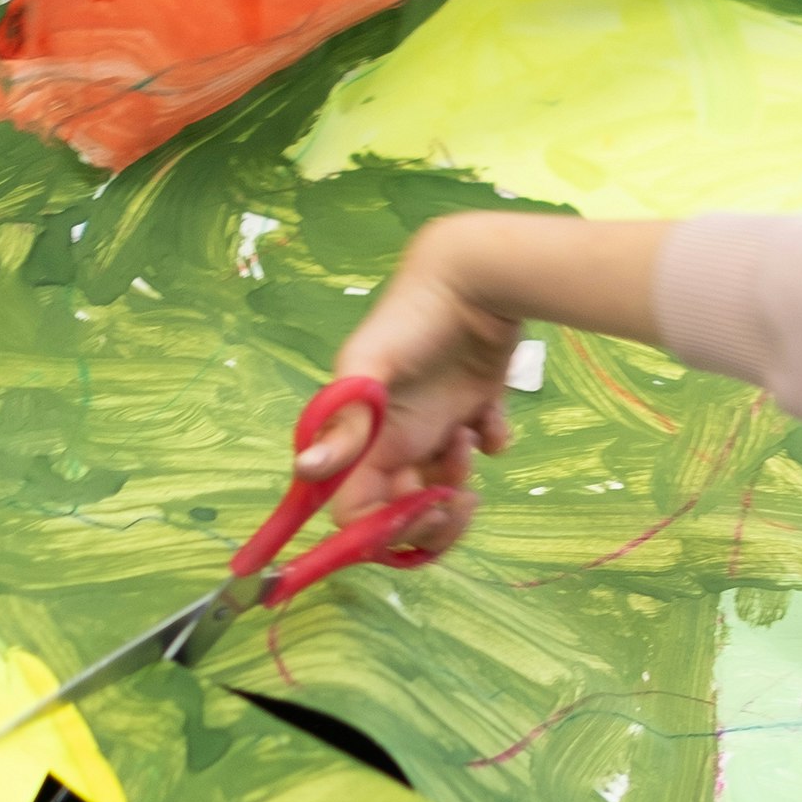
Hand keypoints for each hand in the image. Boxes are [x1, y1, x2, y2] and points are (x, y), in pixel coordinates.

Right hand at [300, 222, 516, 536]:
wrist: (471, 275)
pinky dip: (494, 441)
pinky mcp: (475, 406)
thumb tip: (308, 469)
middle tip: (456, 496)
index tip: (415, 512)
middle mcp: (397, 436)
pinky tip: (492, 420)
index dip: (381, 526)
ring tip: (469, 438)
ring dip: (460, 478)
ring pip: (446, 483)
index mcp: (367, 437)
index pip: (357, 509)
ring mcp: (437, 422)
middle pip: (405, 509)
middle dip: (431, 515)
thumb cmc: (414, 317)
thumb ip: (345, 420)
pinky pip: (487, 445)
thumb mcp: (372, 369)